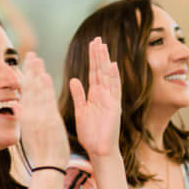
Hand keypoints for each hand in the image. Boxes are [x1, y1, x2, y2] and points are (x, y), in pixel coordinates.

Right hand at [17, 52, 67, 169]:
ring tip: (37, 59)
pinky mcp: (50, 121)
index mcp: (26, 118)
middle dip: (30, 70)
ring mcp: (40, 118)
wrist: (49, 166)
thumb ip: (23, 117)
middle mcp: (31, 116)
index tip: (25, 65)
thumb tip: (15, 105)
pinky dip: (44, 88)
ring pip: (37, 92)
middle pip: (29, 89)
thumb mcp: (27, 134)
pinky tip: (44, 76)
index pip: (25, 93)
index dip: (25, 77)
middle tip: (31, 54)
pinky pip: (46, 101)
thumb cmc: (40, 152)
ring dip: (37, 74)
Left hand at [69, 37, 121, 158]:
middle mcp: (104, 95)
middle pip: (101, 71)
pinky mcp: (114, 107)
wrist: (99, 150)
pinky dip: (114, 78)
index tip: (91, 44)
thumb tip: (74, 80)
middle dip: (99, 55)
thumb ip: (78, 95)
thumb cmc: (91, 134)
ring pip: (108, 77)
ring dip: (105, 61)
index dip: (92, 59)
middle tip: (97, 38)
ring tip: (103, 46)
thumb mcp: (81, 111)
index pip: (93, 73)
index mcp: (95, 95)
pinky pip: (114, 90)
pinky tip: (112, 65)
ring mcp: (110, 100)